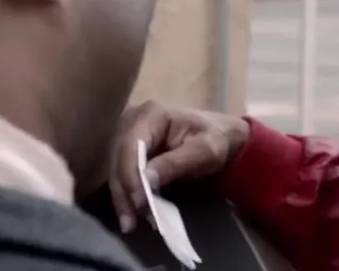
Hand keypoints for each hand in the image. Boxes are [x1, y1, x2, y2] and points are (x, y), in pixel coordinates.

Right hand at [109, 100, 250, 231]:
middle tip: (131, 221)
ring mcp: (129, 136)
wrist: (222, 138)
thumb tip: (146, 180)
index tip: (138, 202)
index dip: (131, 175)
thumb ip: (175, 163)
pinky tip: (131, 215)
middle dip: (124, 191)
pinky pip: (122, 175)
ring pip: (116, 170)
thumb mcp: (204, 150)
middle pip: (119, 159)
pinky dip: (126, 195)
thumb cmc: (216, 140)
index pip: (131, 145)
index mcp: (151, 114)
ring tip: (130, 224)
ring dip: (122, 197)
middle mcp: (133, 121)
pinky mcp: (130, 152)